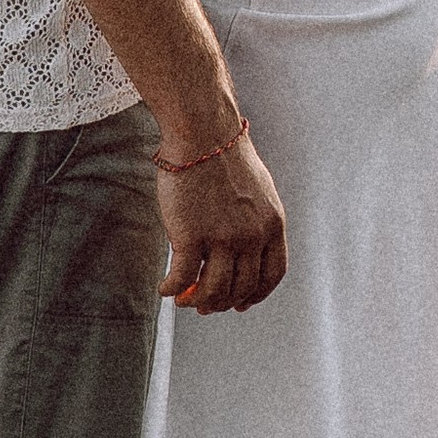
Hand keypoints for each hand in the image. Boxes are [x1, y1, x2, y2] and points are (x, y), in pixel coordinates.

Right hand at [159, 130, 286, 314]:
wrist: (202, 132)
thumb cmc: (222, 156)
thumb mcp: (256, 190)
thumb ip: (255, 221)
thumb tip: (243, 249)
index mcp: (272, 224)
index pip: (272, 275)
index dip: (255, 295)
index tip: (240, 303)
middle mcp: (253, 236)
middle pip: (242, 288)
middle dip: (222, 303)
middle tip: (204, 306)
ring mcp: (224, 238)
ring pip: (214, 291)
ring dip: (197, 302)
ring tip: (183, 300)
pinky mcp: (193, 236)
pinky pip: (183, 279)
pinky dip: (172, 289)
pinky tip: (165, 288)